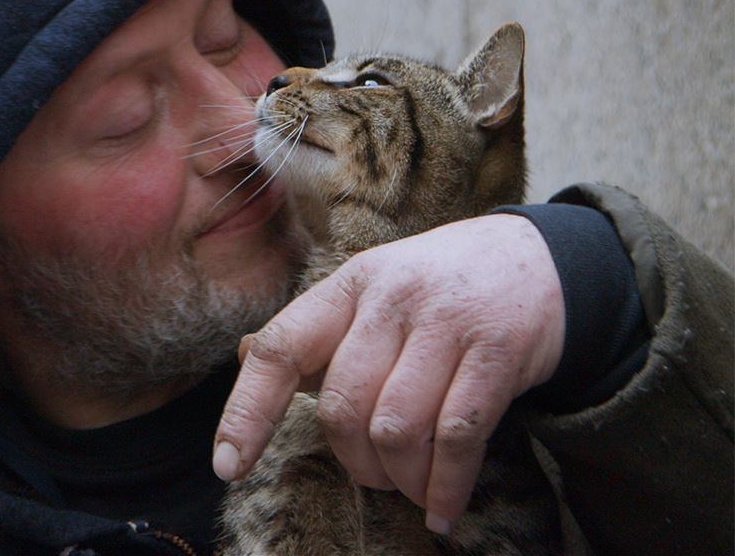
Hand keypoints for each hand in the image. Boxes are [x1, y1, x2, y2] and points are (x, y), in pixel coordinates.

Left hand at [213, 214, 565, 533]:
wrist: (538, 260)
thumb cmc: (436, 290)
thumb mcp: (370, 293)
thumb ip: (316, 335)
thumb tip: (247, 357)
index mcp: (347, 286)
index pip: (281, 349)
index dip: (247, 411)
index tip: (228, 464)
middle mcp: (391, 298)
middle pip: (343, 405)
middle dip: (353, 460)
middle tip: (373, 475)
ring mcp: (447, 322)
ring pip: (396, 427)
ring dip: (400, 477)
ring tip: (411, 487)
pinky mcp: (499, 350)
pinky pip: (458, 437)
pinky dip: (445, 487)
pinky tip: (441, 508)